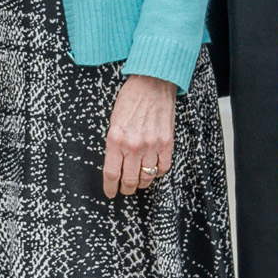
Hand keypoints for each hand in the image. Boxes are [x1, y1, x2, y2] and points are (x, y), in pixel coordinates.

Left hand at [104, 74, 175, 197]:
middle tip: (124, 190)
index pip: (111, 172)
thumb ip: (114, 143)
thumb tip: (115, 163)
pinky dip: (158, 172)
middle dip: (126, 189)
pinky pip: (163, 168)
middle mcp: (133, 145)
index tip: (110, 193)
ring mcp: (152, 145)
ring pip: (147, 177)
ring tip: (138, 182)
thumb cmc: (130, 99)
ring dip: (141, 183)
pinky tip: (153, 169)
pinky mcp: (167, 143)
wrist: (152, 84)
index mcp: (115, 139)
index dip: (110, 187)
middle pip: (129, 180)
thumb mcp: (113, 121)